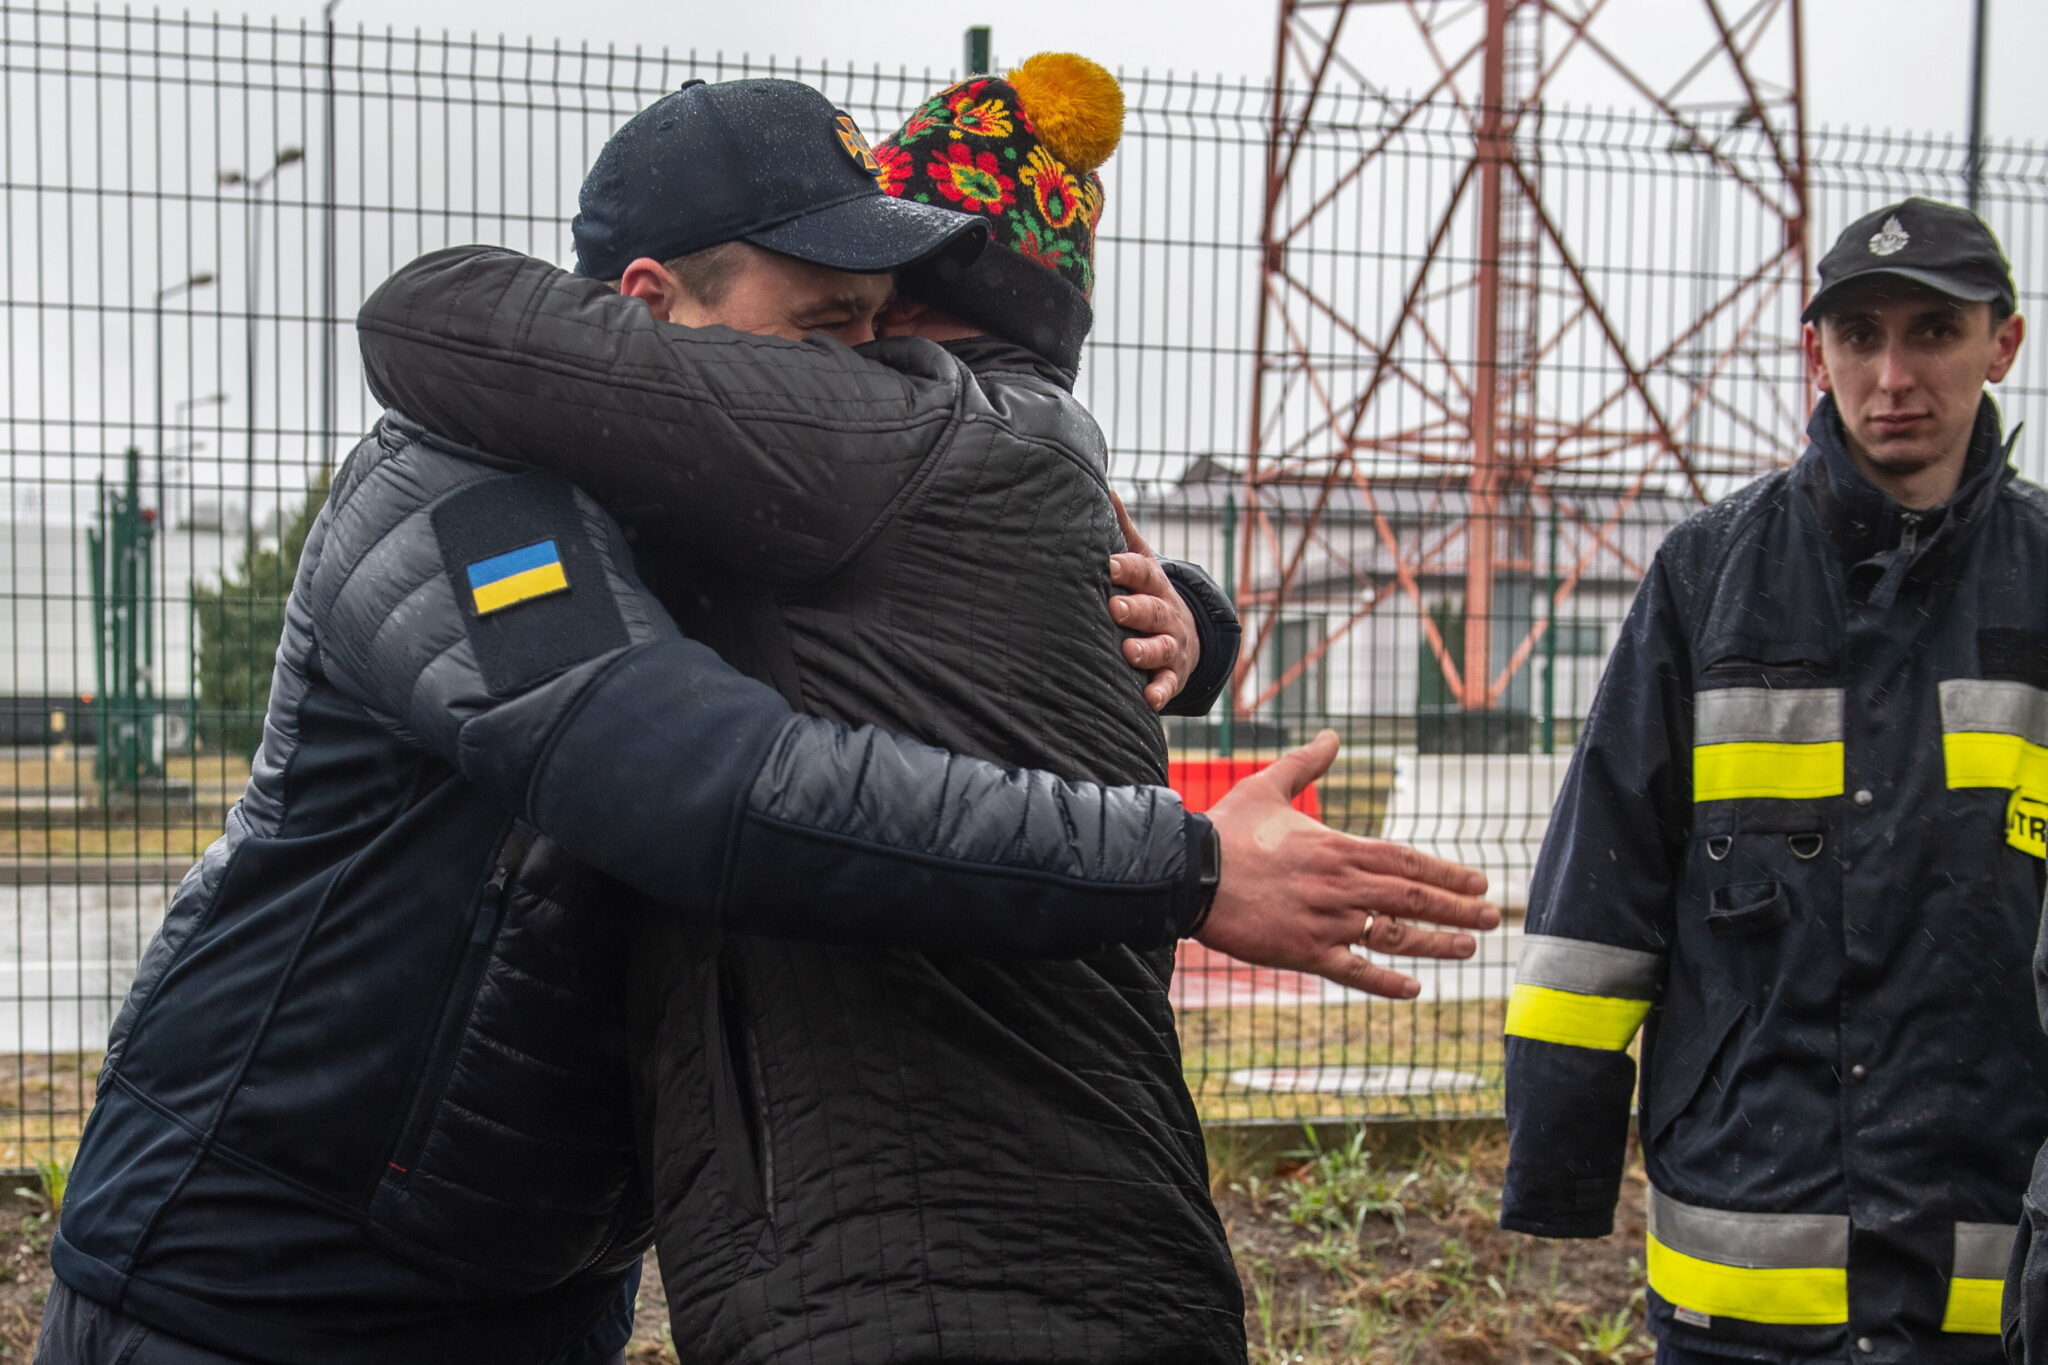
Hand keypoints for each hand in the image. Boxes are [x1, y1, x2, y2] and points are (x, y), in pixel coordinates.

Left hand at [1107, 491, 1199, 710]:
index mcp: (1154, 584)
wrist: (1188, 635)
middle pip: (1153, 609)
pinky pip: (1169, 684)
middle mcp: (1165, 613)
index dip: (1126, 568)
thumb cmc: (1149, 594)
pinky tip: (1149, 699)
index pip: (1142, 572)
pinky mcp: (1173, 674)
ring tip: (1128, 652)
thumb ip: (1123, 532)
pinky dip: (1161, 691)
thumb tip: (1106, 488)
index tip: (1107, 564)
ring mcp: (1172, 644)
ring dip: (1146, 649)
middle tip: (1115, 608)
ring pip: (1162, 646)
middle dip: (1136, 608)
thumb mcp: (1142, 562)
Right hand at [1196, 730, 1499, 998]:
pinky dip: (1386, 982)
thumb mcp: (1268, 787)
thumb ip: (1307, 763)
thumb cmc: (1226, 829)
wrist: (1187, 872)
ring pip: (1393, 936)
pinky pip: (1354, 971)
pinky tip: (1413, 988)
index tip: (1480, 883)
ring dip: (1436, 944)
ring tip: (1468, 949)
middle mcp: (1340, 885)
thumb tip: (1332, 736)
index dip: (1448, 874)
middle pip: (1412, 899)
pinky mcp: (1303, 952)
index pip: (1408, 860)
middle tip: (1494, 918)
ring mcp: (1324, 922)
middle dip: (1458, 909)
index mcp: (1337, 847)